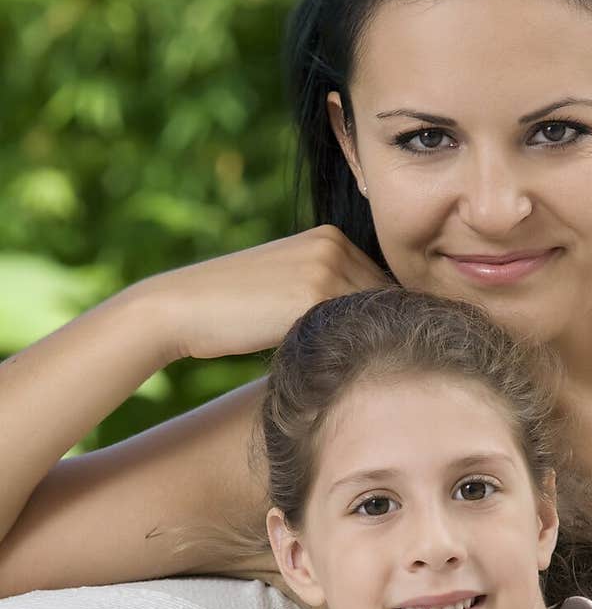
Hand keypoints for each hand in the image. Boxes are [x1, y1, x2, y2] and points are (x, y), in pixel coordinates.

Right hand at [140, 225, 389, 361]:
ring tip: (367, 372)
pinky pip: (356, 326)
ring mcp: (326, 266)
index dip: (390, 318)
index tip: (392, 346)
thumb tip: (376, 328)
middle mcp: (332, 244)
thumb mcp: (286, 285)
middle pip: (388, 298)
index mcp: (329, 236)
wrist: (182, 307)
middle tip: (389, 363)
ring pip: (377, 314)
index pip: (382, 283)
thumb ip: (327, 293)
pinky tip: (348, 370)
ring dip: (377, 343)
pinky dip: (357, 349)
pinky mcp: (314, 295)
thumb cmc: (231, 308)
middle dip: (390, 331)